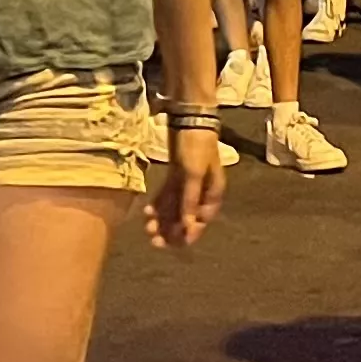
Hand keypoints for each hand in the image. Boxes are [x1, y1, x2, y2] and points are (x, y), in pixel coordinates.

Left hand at [150, 123, 225, 246]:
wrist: (189, 117)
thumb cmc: (197, 145)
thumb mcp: (194, 174)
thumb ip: (189, 201)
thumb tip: (187, 228)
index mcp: (213, 192)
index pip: (201, 220)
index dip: (188, 234)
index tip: (174, 244)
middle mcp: (202, 190)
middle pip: (186, 216)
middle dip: (171, 229)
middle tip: (155, 241)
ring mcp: (188, 182)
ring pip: (175, 206)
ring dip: (162, 219)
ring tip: (147, 229)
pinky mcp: (177, 173)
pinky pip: (168, 194)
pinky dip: (159, 204)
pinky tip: (147, 212)